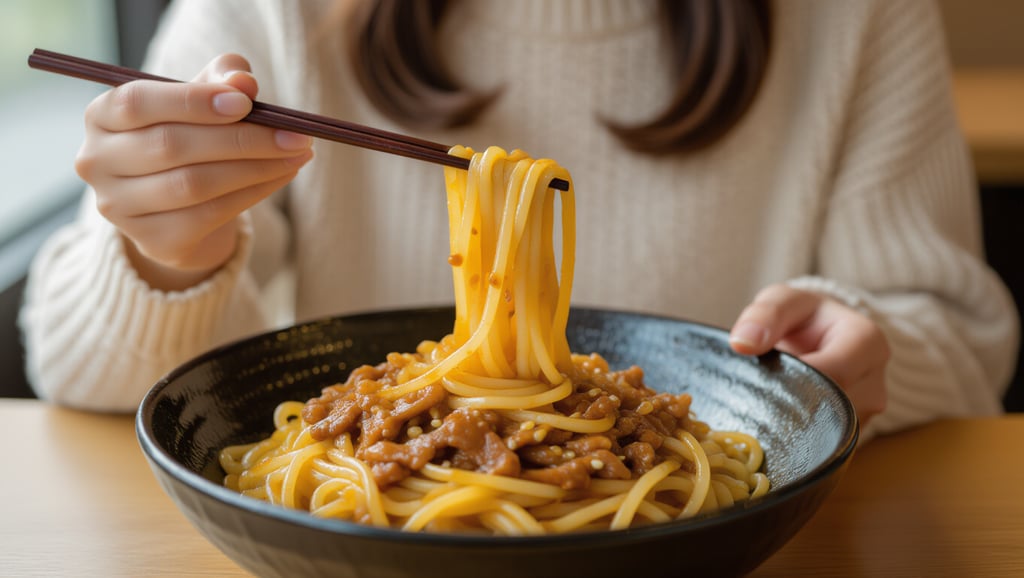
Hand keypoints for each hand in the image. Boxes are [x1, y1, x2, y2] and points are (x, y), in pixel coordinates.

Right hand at [75, 53, 313, 290]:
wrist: (182, 208)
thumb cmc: (191, 137)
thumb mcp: (203, 100)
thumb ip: (221, 81)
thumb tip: (242, 81)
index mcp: (102, 117)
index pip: (138, 102)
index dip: (193, 101)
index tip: (246, 103)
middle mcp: (97, 162)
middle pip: (172, 146)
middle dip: (242, 138)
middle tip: (295, 134)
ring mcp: (119, 207)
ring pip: (193, 184)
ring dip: (255, 168)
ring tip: (297, 154)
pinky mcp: (152, 241)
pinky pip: (209, 215)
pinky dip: (253, 194)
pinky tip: (282, 176)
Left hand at [728, 284, 888, 425]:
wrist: (820, 336)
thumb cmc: (802, 316)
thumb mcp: (782, 301)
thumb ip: (763, 315)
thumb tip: (742, 343)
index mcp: (868, 343)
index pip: (832, 373)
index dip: (794, 380)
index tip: (765, 380)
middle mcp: (876, 382)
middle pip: (830, 408)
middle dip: (791, 403)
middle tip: (761, 395)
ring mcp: (868, 412)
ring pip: (826, 432)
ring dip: (793, 420)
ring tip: (772, 401)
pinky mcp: (854, 434)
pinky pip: (823, 443)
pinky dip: (799, 434)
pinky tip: (782, 417)